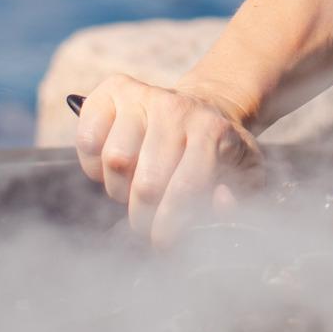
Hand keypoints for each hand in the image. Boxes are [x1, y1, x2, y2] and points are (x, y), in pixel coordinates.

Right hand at [72, 73, 262, 247]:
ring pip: (115, 161)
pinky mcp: (113, 90)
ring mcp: (143, 95)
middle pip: (146, 183)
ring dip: (118, 189)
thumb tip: (220, 202)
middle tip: (146, 220)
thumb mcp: (245, 172)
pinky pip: (87, 139)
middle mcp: (176, 108)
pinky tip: (112, 168)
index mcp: (212, 130)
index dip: (170, 225)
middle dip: (142, 216)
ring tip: (133, 188)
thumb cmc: (219, 149)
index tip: (163, 241)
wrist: (204, 106)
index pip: (185, 189)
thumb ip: (240, 197)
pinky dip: (93, 164)